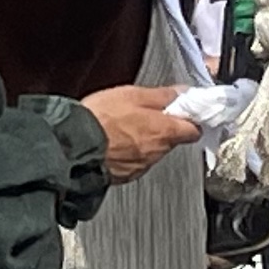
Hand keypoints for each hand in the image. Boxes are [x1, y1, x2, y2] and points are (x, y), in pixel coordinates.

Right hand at [79, 83, 201, 184]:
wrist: (74, 146)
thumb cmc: (101, 119)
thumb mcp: (133, 94)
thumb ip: (162, 95)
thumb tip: (181, 93)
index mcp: (164, 131)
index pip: (194, 130)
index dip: (189, 119)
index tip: (182, 110)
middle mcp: (157, 152)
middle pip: (172, 140)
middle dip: (163, 128)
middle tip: (145, 114)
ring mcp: (141, 166)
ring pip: (152, 151)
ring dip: (143, 140)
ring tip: (123, 127)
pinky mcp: (124, 175)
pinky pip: (134, 162)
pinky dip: (128, 153)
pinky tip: (113, 142)